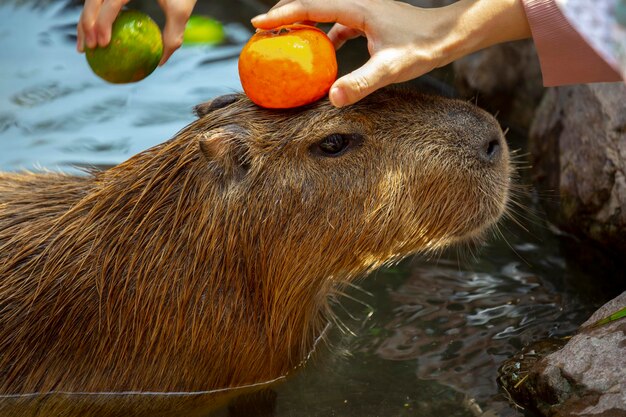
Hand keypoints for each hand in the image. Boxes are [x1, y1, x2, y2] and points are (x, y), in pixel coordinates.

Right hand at [77, 0, 196, 64]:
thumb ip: (173, 35)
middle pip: (93, 0)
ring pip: (91, 1)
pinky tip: (95, 38)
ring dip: (85, 23)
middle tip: (90, 48)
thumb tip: (160, 62)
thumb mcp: (180, 11)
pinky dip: (94, 19)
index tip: (104, 44)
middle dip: (87, 24)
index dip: (103, 22)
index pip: (110, 2)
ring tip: (85, 48)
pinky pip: (100, 3)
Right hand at [252, 0, 530, 106]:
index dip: (282, 15)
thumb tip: (331, 99)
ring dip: (304, 24)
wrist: (449, 35)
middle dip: (286, 14)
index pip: (310, 7)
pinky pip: (338, 24)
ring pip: (324, 12)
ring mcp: (364, 10)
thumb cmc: (423, 48)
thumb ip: (361, 82)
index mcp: (356, 7)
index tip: (258, 27)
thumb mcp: (391, 68)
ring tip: (286, 41)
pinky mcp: (370, 20)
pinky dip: (324, 36)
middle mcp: (357, 3)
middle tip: (264, 32)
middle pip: (312, 3)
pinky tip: (323, 55)